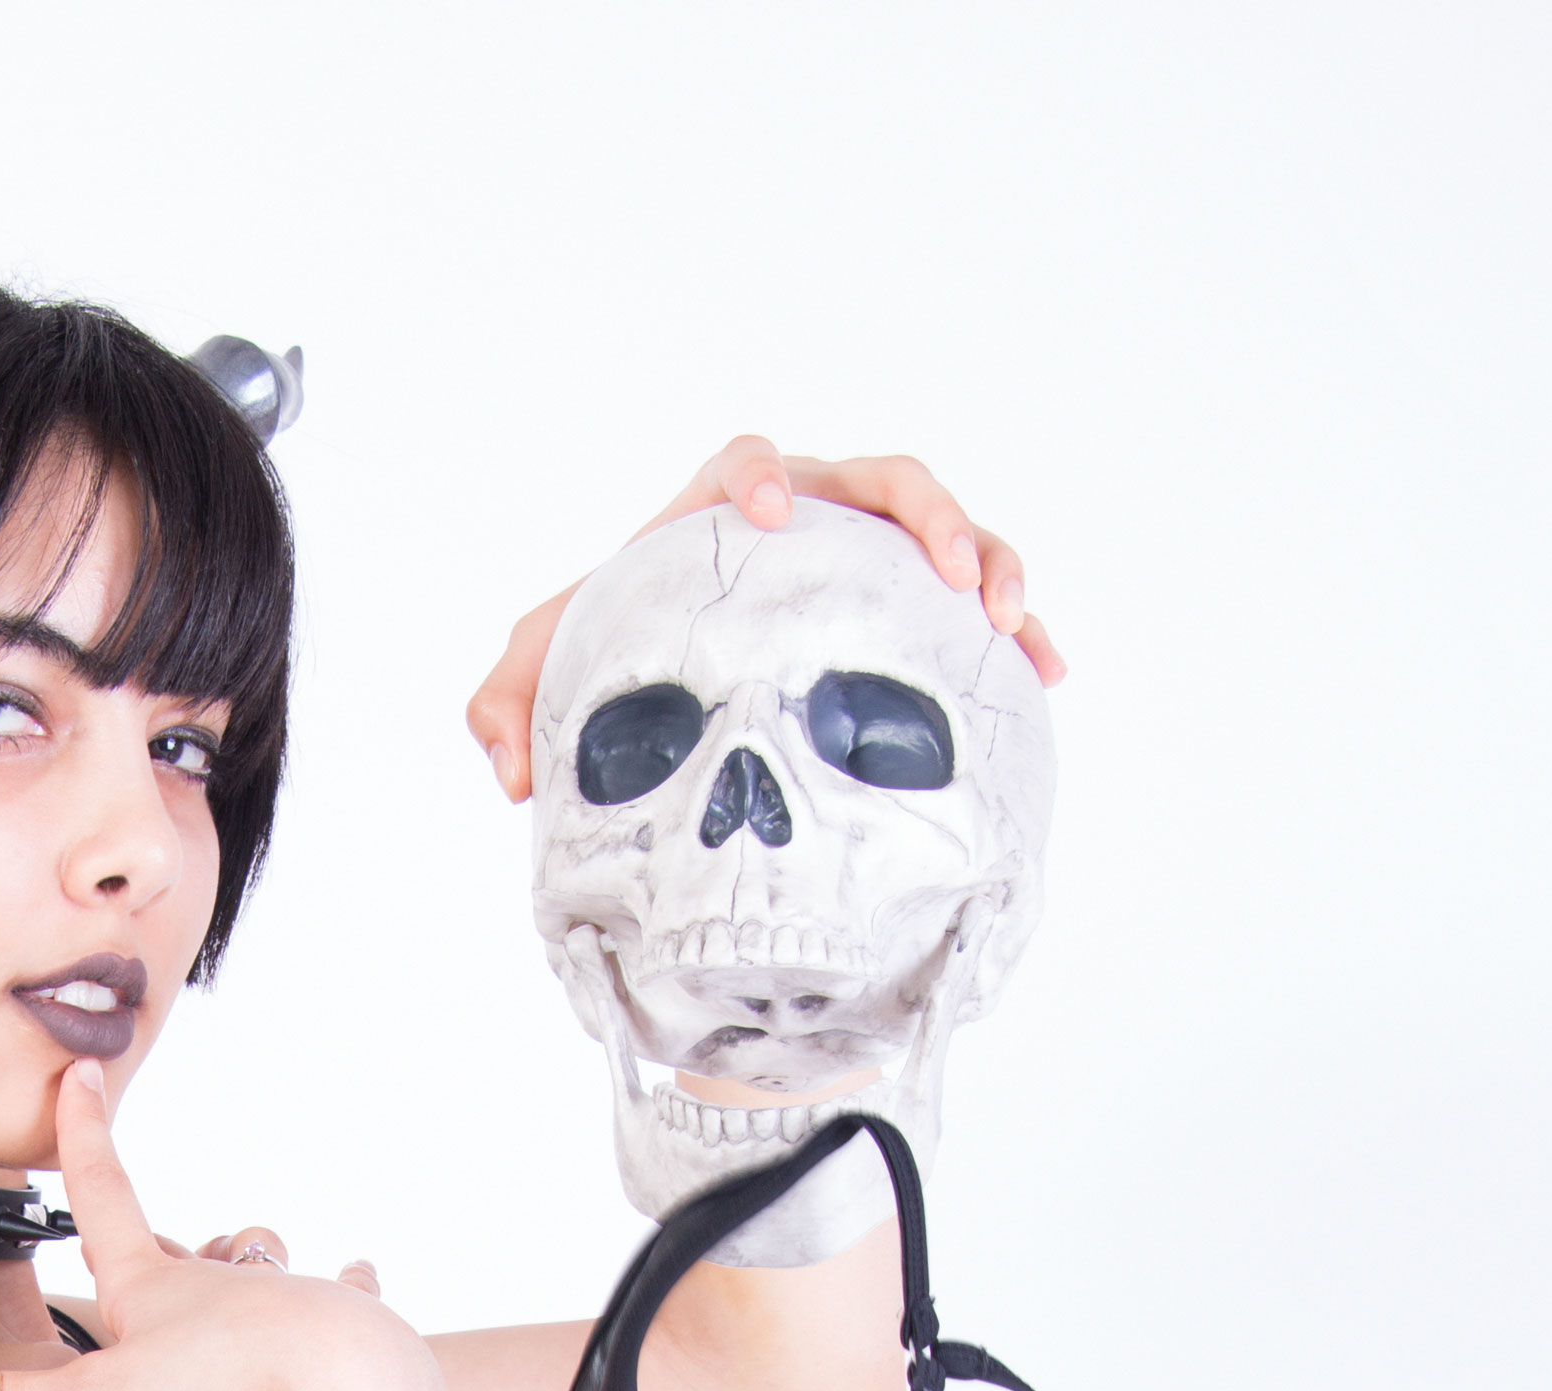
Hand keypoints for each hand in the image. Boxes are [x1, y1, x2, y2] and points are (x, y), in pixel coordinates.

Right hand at [0, 1070, 405, 1390]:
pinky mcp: (341, 1322)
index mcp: (150, 1285)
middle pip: (175, 1243)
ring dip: (242, 1254)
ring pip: (254, 1257)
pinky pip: (347, 1291)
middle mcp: (215, 1278)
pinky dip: (349, 1284)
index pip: (103, 1193)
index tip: (79, 1073)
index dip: (81, 1136)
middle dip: (153, 1235)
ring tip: (239, 1257)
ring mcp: (283, 1294)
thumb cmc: (222, 1385)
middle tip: (139, 1233)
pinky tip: (359, 1274)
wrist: (344, 1381)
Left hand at [466, 432, 1066, 805]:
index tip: (768, 512)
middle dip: (921, 515)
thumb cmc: (616, 660)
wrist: (677, 690)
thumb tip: (505, 769)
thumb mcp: (548, 677)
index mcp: (722, 511)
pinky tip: (1046, 669)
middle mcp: (811, 513)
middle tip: (947, 573)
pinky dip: (1019, 624)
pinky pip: (976, 598)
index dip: (757, 476)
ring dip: (988, 561)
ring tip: (1006, 619)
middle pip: (881, 478)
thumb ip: (504, 704)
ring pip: (944, 529)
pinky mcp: (911, 602)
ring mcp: (870, 554)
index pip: (745, 461)